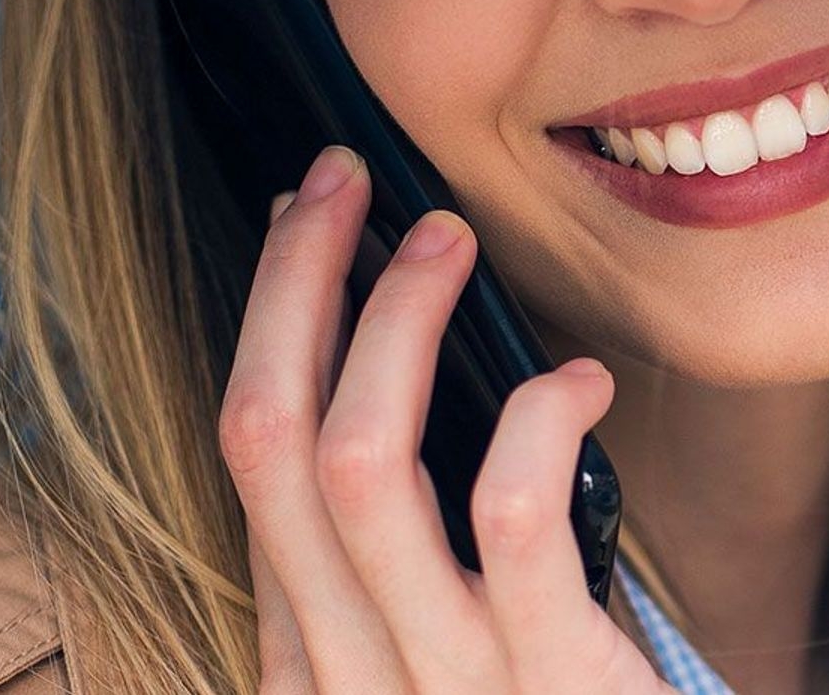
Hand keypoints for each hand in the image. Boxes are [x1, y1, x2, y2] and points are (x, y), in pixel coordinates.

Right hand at [218, 145, 672, 692]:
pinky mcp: (555, 687)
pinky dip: (536, 419)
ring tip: (443, 241)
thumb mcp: (451, 656)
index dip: (269, 322)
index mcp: (312, 659)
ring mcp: (445, 686)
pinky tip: (579, 383)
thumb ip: (409, 562)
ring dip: (397, 321)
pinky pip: (512, 517)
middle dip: (295, 286)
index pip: (249, 458)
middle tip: (343, 184)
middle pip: (270, 442)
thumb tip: (392, 370)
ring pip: (360, 464)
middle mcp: (348, 676)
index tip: (308, 224)